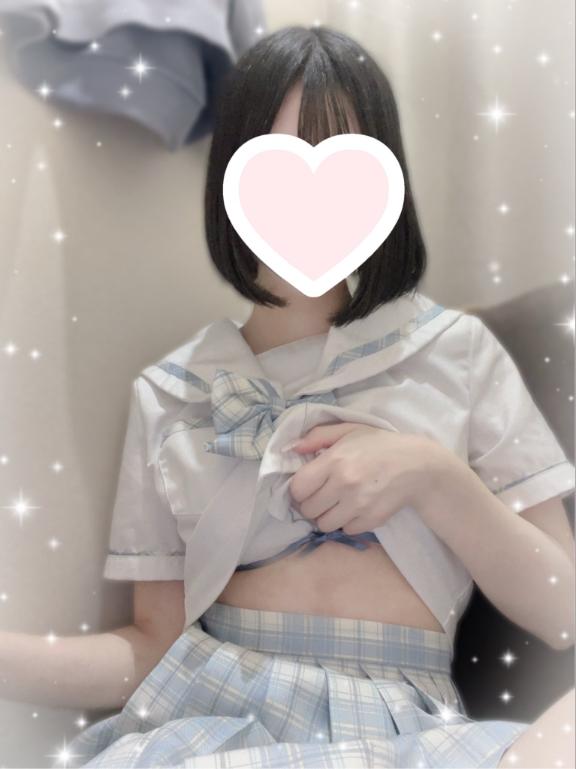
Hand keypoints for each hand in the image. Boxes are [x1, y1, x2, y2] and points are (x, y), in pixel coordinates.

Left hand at [287, 422, 458, 533]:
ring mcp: (358, 505)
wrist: (417, 465)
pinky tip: (355, 508)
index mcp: (335, 461)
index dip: (299, 490)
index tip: (307, 487)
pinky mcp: (371, 520)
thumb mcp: (349, 430)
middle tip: (322, 495)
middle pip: (308, 510)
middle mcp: (344, 484)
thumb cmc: (379, 445)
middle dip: (311, 504)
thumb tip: (292, 448)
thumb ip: (317, 436)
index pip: (298, 488)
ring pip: (323, 524)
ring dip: (327, 516)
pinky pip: (345, 530)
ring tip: (337, 504)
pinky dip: (347, 522)